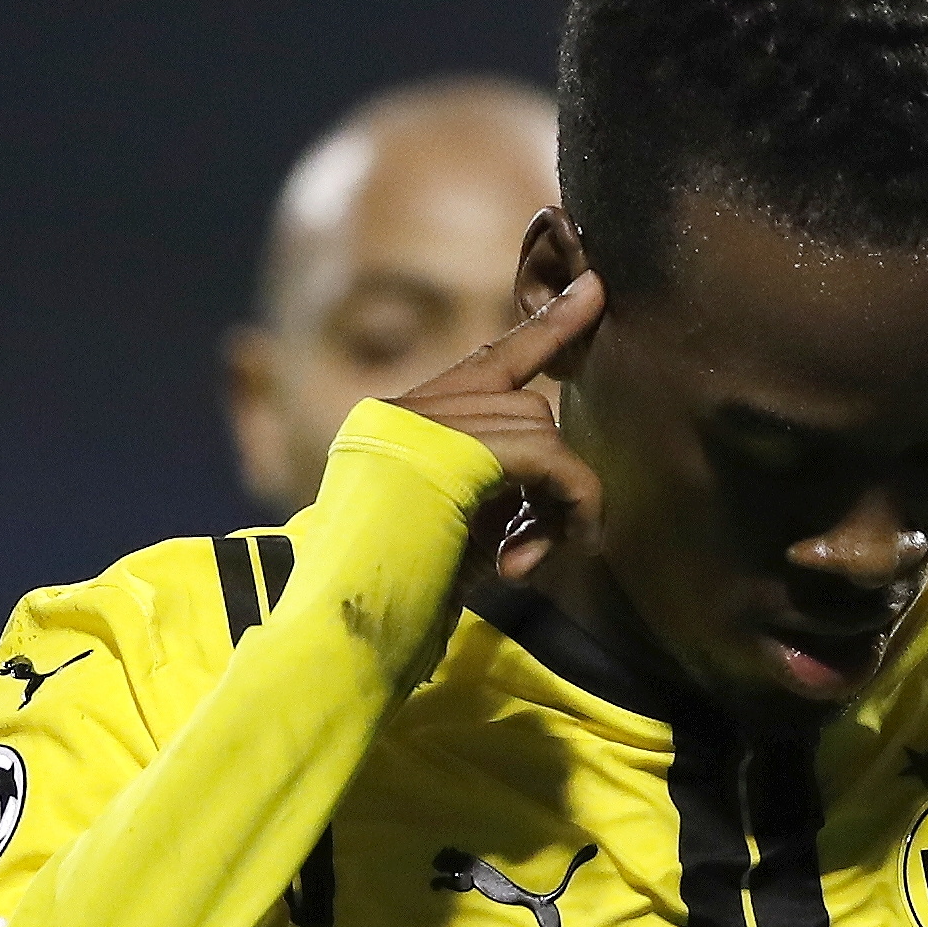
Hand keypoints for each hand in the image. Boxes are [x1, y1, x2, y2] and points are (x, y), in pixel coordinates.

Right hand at [391, 270, 607, 582]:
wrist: (334, 638)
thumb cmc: (399, 601)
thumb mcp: (455, 530)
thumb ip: (496, 486)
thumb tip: (563, 476)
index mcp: (396, 424)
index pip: (488, 362)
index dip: (545, 327)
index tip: (593, 288)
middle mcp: (402, 413)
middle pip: (526, 407)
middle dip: (552, 478)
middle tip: (539, 546)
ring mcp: (419, 428)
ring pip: (541, 429)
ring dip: (555, 503)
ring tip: (521, 560)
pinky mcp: (448, 454)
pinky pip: (550, 458)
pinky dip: (567, 503)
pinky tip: (527, 560)